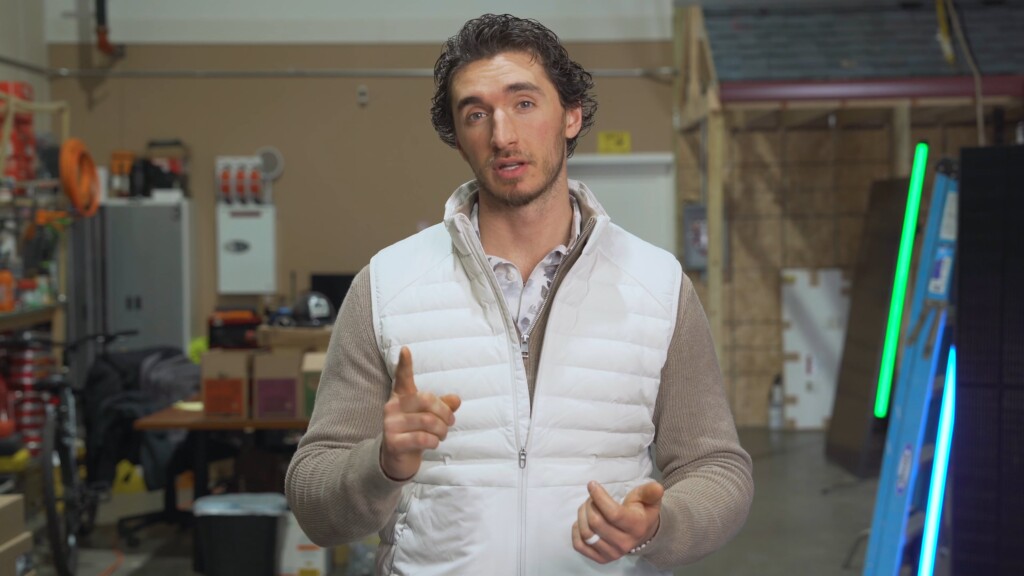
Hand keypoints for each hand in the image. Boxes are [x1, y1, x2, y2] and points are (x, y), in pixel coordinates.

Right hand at [379, 347, 460, 480]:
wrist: (396, 459)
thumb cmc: (415, 431)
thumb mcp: (429, 417)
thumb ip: (443, 406)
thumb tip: (456, 399)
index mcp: (401, 397)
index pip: (402, 378)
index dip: (404, 364)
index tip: (405, 350)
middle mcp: (392, 407)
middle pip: (426, 399)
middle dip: (445, 412)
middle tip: (450, 422)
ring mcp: (390, 424)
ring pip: (427, 421)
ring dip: (442, 430)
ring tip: (442, 435)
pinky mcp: (392, 441)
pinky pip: (421, 438)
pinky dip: (434, 441)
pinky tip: (433, 443)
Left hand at [572, 481, 663, 563]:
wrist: (642, 534)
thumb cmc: (641, 512)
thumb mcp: (648, 499)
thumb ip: (650, 492)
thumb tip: (657, 487)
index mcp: (636, 527)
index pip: (613, 513)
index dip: (599, 497)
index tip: (592, 484)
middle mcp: (624, 544)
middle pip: (596, 522)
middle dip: (590, 504)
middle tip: (592, 496)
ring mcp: (612, 554)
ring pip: (586, 533)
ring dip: (582, 515)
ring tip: (588, 506)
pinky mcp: (600, 558)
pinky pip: (579, 545)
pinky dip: (576, 531)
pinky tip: (583, 521)